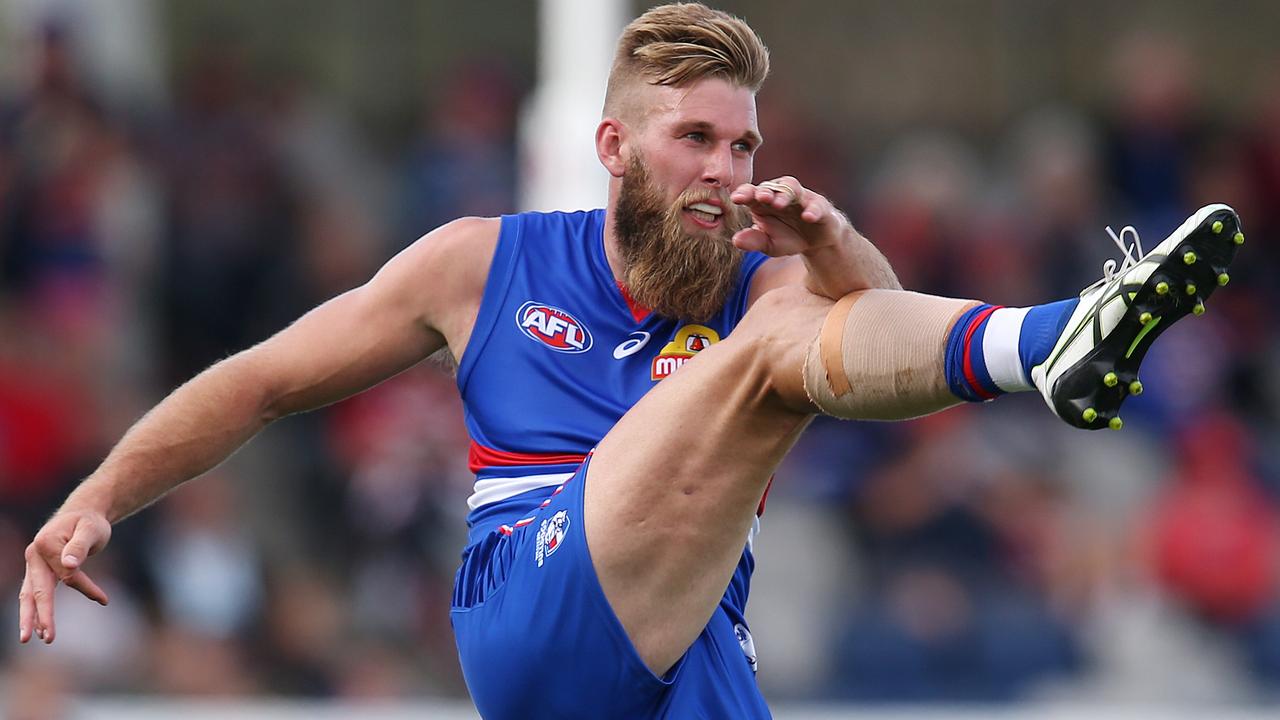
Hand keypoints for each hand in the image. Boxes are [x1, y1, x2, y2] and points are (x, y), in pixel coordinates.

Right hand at [19, 510, 111, 643]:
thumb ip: (80, 546)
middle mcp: (34, 555)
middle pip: (36, 590)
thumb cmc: (90, 522)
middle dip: (40, 616)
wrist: (82, 514)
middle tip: (46, 638)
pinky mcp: (38, 571)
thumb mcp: (91, 530)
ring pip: (29, 595)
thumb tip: (69, 564)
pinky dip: (37, 609)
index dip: (85, 587)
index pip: (66, 574)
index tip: (104, 599)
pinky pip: (35, 593)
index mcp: (45, 544)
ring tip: (30, 640)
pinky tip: (40, 627)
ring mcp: (33, 564)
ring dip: (31, 618)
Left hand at [729, 176, 843, 256]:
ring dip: (785, 194)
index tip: (736, 199)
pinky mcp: (819, 206)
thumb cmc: (787, 237)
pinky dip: (812, 209)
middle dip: (765, 191)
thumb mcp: (768, 244)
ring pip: (792, 188)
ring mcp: (800, 198)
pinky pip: (816, 204)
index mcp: (762, 203)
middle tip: (759, 197)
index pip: (751, 193)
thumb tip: (736, 241)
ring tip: (779, 204)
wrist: (815, 243)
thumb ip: (753, 241)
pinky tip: (807, 217)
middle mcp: (780, 195)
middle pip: (771, 187)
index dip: (744, 194)